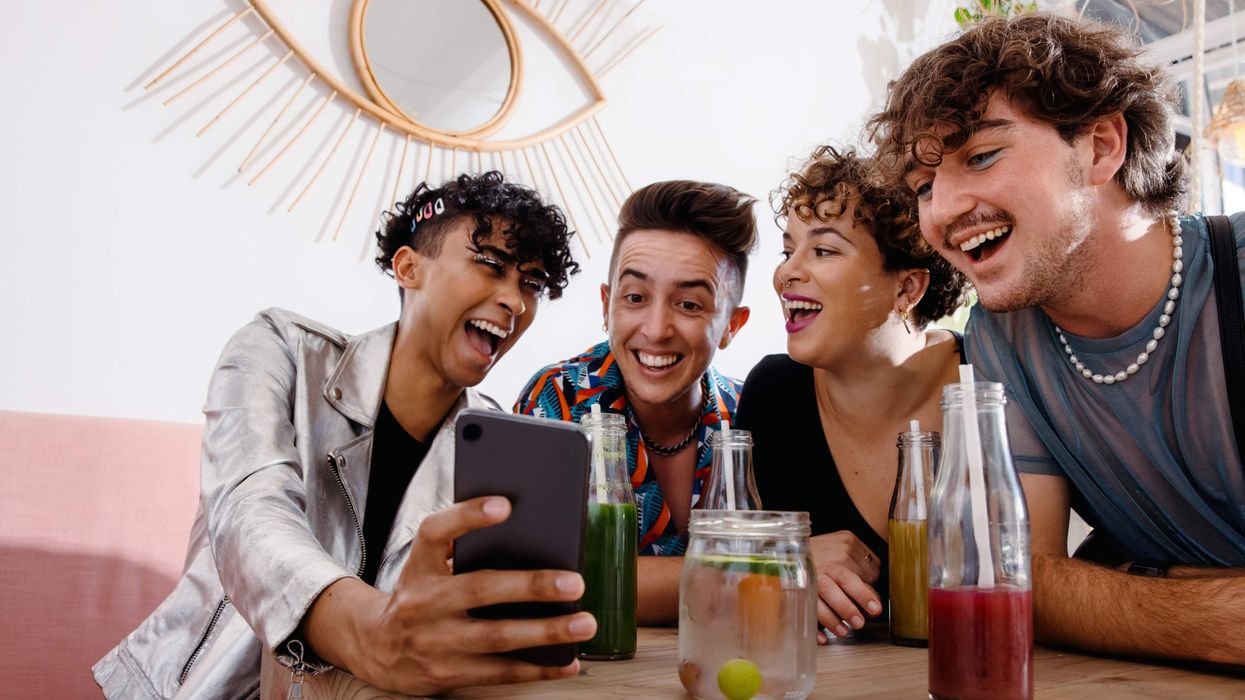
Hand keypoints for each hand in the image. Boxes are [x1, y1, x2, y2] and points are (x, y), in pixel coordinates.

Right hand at [305, 496, 596, 694]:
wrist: (376, 647)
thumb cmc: (420, 594)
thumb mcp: (426, 564)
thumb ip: (462, 547)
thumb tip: (528, 531)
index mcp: (420, 565)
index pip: (436, 532)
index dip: (468, 516)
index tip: (505, 504)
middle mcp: (424, 602)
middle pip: (480, 589)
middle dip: (531, 586)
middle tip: (575, 582)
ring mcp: (436, 641)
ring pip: (496, 637)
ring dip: (544, 631)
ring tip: (584, 623)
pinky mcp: (449, 673)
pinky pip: (500, 673)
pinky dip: (538, 669)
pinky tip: (568, 660)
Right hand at [808, 530, 881, 641]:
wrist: (799, 553)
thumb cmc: (833, 569)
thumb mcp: (850, 571)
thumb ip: (862, 585)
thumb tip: (875, 604)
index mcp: (833, 564)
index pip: (847, 577)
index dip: (862, 593)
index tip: (875, 609)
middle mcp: (816, 573)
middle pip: (827, 588)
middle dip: (844, 607)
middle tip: (859, 623)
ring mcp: (804, 586)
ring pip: (813, 600)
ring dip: (829, 619)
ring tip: (843, 631)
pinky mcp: (794, 599)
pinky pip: (801, 613)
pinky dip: (813, 628)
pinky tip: (823, 638)